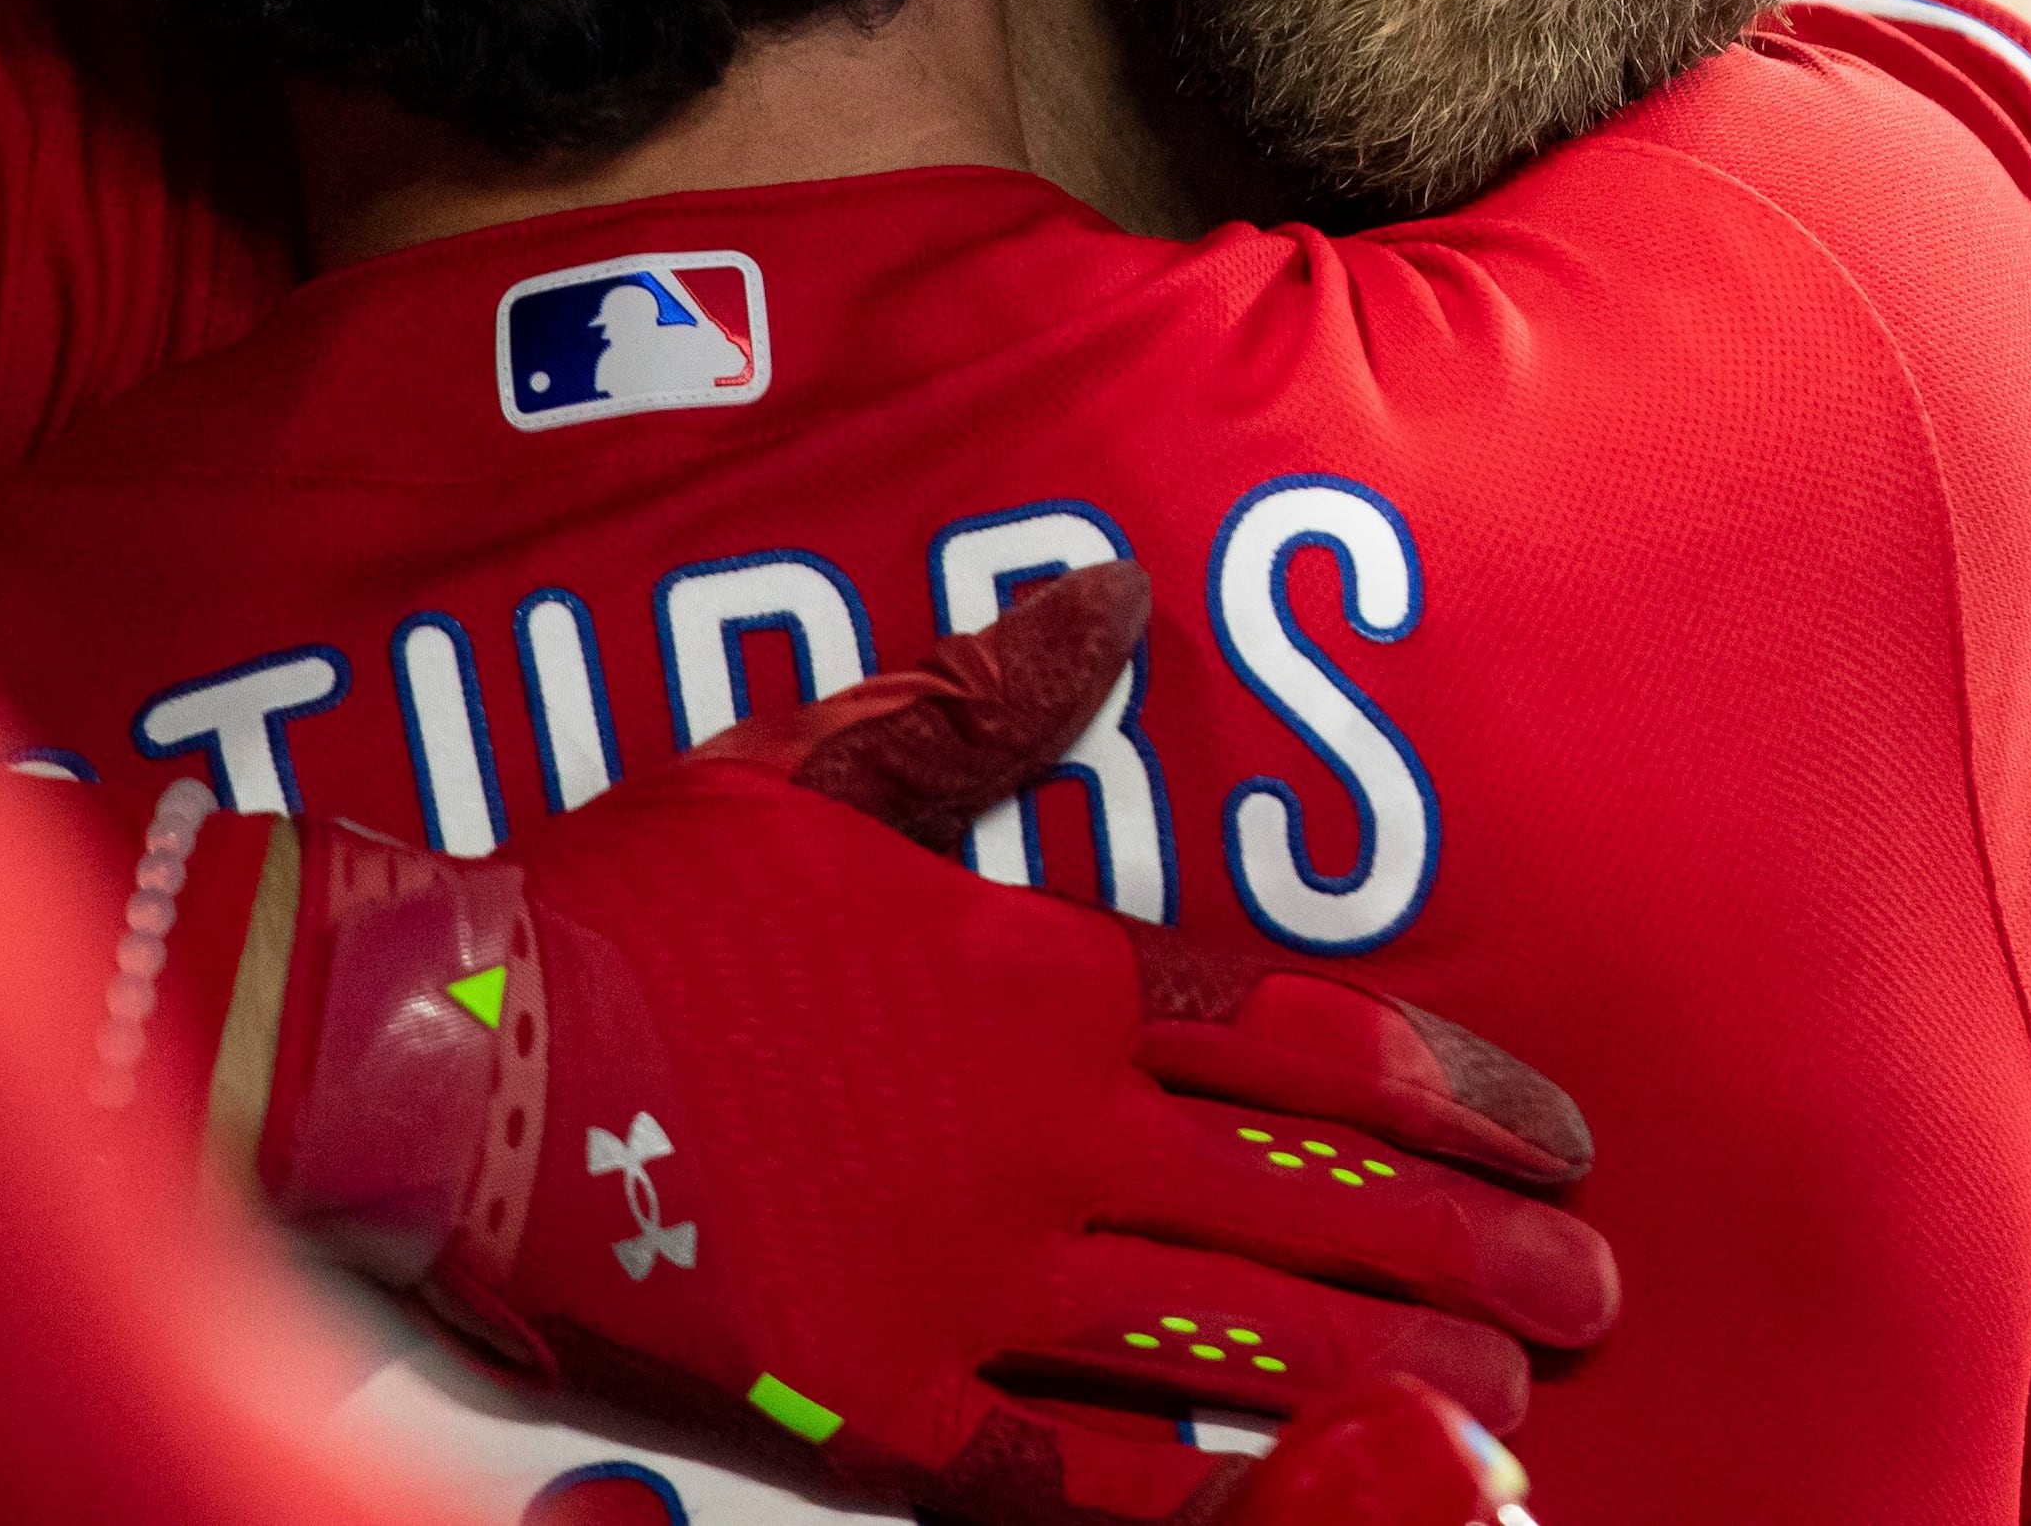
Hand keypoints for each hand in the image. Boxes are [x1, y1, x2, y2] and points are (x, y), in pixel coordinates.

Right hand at [250, 567, 1618, 1525]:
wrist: (436, 1052)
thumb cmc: (623, 906)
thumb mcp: (816, 767)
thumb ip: (983, 704)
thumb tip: (1109, 596)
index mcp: (1041, 981)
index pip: (1306, 1039)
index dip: (1453, 1093)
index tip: (1561, 1136)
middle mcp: (1036, 1133)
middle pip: (1311, 1199)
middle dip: (1471, 1251)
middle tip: (1594, 1294)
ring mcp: (960, 1276)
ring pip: (1228, 1339)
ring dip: (1388, 1370)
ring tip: (1514, 1409)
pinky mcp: (867, 1402)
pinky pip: (1067, 1473)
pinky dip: (1197, 1499)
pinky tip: (1304, 1510)